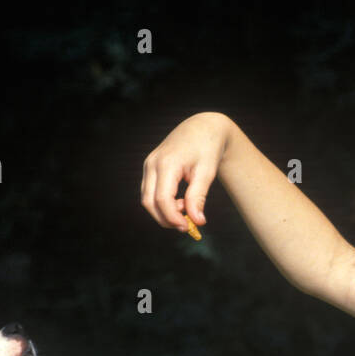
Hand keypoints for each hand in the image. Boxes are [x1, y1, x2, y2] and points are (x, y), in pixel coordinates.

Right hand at [141, 112, 233, 233]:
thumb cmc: (207, 148)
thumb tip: (197, 221)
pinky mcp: (150, 168)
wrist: (203, 128)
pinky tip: (181, 202)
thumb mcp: (207, 173)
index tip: (188, 227)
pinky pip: (150, 192)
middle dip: (166, 219)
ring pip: (147, 199)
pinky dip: (162, 204)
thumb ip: (198, 197)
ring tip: (187, 208)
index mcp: (167, 163)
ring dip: (164, 212)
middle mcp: (152, 163)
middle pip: (149, 202)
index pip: (162, 199)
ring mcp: (148, 165)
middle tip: (187, 225)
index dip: (173, 218)